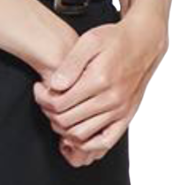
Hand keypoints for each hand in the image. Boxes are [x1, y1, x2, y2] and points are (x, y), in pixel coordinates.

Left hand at [33, 6, 166, 164]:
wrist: (144, 43)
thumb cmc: (116, 40)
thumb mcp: (89, 40)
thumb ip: (70, 63)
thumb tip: (55, 85)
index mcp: (99, 80)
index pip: (59, 103)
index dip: (42, 98)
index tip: (40, 90)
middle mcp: (111, 99)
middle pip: (67, 121)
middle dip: (49, 113)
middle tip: (46, 102)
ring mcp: (120, 110)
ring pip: (81, 134)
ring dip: (63, 129)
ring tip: (58, 114)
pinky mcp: (127, 117)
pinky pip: (105, 142)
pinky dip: (87, 144)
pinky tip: (77, 135)